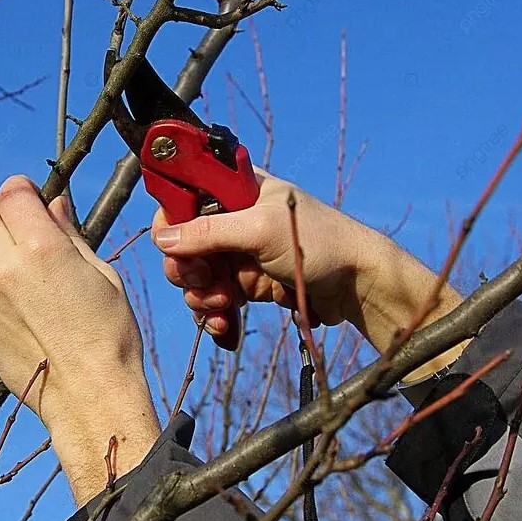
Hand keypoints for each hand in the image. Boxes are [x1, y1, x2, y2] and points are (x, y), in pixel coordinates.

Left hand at [0, 175, 159, 502]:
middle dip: (0, 210)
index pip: (12, 195)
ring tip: (15, 257)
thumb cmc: (111, 335)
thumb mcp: (102, 275)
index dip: (21, 188)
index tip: (32, 192)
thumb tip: (54, 206)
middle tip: (21, 220)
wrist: (91, 395)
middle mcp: (7, 270)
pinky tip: (3, 290)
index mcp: (43, 249)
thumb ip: (71, 236)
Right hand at [152, 171, 468, 381]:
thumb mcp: (261, 231)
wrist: (358, 285)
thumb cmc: (319, 243)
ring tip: (224, 311)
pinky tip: (225, 330)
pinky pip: (216, 300)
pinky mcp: (247, 282)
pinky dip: (216, 316)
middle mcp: (234, 218)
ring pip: (197, 277)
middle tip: (208, 286)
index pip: (183, 198)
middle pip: (184, 244)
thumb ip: (210, 232)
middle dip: (189, 272)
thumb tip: (163, 238)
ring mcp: (239, 252)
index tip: (178, 251)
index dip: (172, 225)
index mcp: (236, 190)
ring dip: (203, 299)